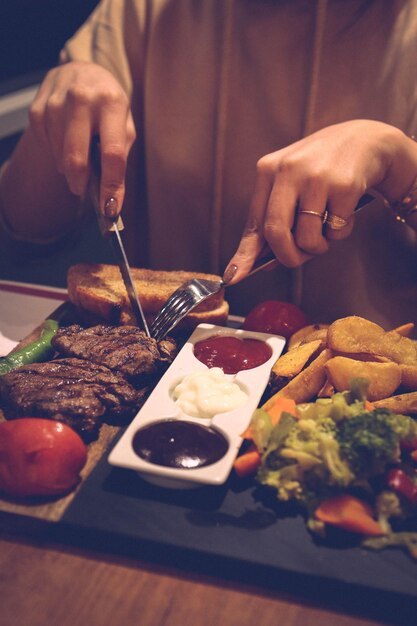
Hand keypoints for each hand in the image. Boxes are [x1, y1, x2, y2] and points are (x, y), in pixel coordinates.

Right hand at [29, 61, 135, 216]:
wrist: (81, 73)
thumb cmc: (108, 107)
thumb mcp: (124, 125)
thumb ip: (119, 157)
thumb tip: (111, 198)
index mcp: (112, 103)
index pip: (112, 153)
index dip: (111, 186)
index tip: (110, 209)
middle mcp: (83, 98)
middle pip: (76, 158)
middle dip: (81, 183)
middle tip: (84, 189)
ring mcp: (56, 101)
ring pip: (59, 156)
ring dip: (69, 167)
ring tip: (78, 156)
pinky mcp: (37, 107)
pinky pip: (45, 146)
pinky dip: (56, 154)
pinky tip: (64, 142)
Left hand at [223, 120, 416, 283]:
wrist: (364, 141)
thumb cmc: (320, 170)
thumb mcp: (290, 185)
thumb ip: (275, 219)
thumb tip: (262, 263)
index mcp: (268, 170)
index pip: (254, 222)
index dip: (244, 254)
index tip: (233, 277)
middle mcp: (289, 170)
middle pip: (275, 233)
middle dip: (287, 257)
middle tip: (298, 259)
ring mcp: (316, 177)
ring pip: (307, 238)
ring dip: (318, 247)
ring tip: (325, 229)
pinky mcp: (344, 185)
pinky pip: (336, 231)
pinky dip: (340, 233)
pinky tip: (344, 213)